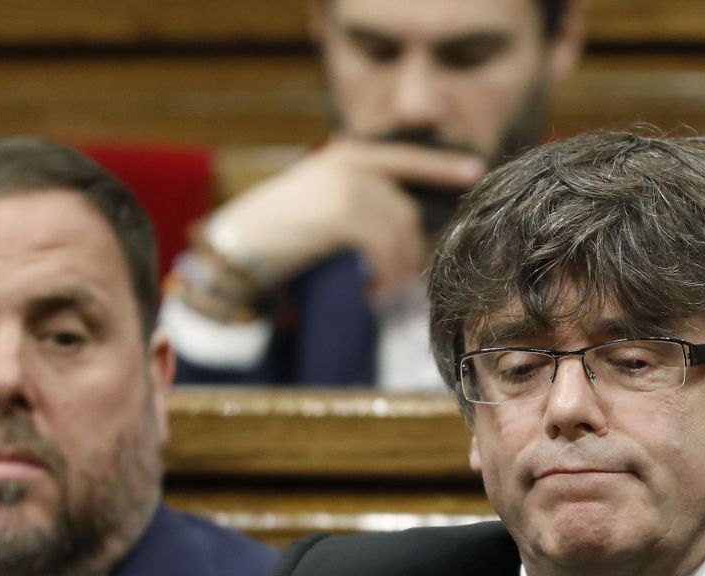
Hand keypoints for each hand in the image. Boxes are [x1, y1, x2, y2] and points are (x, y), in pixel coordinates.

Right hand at [212, 139, 484, 294]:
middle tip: (400, 280)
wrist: (230, 246)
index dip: (441, 165)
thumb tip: (398, 228)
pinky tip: (369, 289)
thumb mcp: (314, 204)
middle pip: (406, 208)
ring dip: (397, 268)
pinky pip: (383, 246)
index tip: (474, 171)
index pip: (404, 156)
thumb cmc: (269, 235)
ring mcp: (344, 186)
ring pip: (399, 230)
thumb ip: (353, 202)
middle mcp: (348, 164)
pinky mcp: (340, 213)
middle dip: (412, 249)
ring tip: (379, 289)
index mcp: (343, 156)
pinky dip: (383, 273)